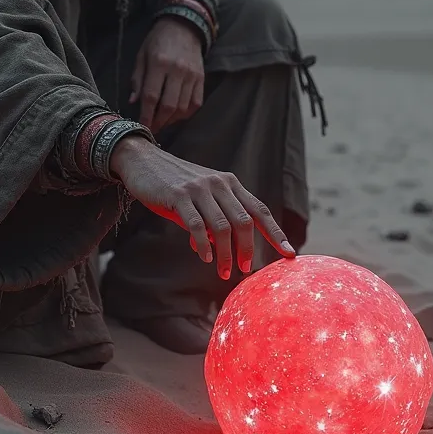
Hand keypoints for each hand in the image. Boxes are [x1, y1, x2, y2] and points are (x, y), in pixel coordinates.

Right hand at [109, 137, 296, 278]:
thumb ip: (214, 220)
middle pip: (244, 221)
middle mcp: (219, 184)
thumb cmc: (173, 185)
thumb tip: (223, 250)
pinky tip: (206, 258)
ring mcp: (199, 189)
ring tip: (224, 272)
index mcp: (230, 184)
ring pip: (222, 227)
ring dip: (226, 254)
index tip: (290, 254)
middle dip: (248, 249)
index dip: (276, 233)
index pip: (260, 210)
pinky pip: (197, 225)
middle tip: (244, 270)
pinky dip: (204, 246)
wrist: (142, 161)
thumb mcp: (200, 199)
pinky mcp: (179, 196)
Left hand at [129, 17, 203, 132]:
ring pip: (183, 107)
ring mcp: (192, 75)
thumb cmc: (157, 42)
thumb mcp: (142, 56)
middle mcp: (177, 71)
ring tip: (162, 121)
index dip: (146, 115)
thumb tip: (133, 102)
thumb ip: (137, 80)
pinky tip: (176, 114)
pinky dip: (186, 113)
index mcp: (159, 64)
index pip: (152, 96)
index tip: (142, 126)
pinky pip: (196, 103)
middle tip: (152, 128)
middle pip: (169, 105)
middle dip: (159, 121)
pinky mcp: (201, 78)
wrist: (183, 27)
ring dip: (172, 120)